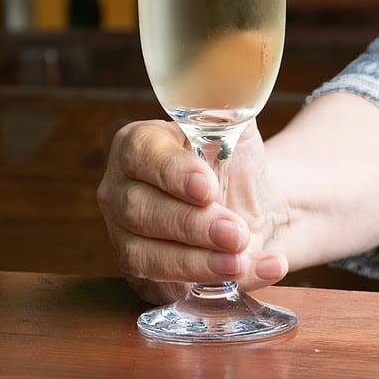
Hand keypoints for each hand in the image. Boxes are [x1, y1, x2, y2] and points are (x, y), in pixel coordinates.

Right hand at [96, 119, 289, 304]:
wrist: (248, 204)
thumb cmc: (234, 161)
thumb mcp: (234, 126)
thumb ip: (230, 107)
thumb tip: (237, 89)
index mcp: (138, 145)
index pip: (143, 156)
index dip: (172, 173)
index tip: (207, 187)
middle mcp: (122, 191)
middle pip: (143, 212)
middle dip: (193, 226)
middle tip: (235, 233)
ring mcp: (126, 238)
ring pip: (148, 256)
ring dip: (198, 263)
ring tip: (242, 260)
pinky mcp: (145, 277)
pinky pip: (169, 289)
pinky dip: (213, 286)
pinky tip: (256, 272)